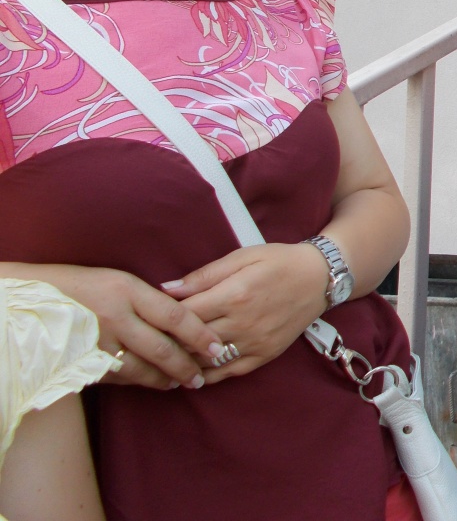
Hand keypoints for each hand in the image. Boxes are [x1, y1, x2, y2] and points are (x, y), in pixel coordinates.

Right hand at [32, 264, 223, 389]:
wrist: (31, 300)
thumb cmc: (83, 285)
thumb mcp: (119, 280)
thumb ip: (149, 299)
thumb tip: (184, 317)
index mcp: (128, 290)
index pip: (175, 316)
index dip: (199, 335)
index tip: (217, 347)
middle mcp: (115, 317)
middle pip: (162, 348)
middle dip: (187, 366)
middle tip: (202, 376)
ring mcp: (98, 342)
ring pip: (141, 369)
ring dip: (164, 379)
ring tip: (180, 382)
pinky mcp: (83, 362)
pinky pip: (118, 377)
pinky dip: (137, 381)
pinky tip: (151, 382)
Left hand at [164, 243, 330, 383]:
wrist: (320, 278)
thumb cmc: (279, 261)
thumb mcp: (243, 257)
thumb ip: (204, 275)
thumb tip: (167, 288)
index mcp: (235, 294)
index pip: (185, 313)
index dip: (162, 316)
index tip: (148, 315)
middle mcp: (243, 323)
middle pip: (191, 339)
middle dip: (167, 340)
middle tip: (149, 338)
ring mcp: (254, 343)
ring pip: (206, 359)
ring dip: (183, 359)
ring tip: (164, 356)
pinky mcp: (264, 355)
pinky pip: (227, 372)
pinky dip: (205, 374)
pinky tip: (191, 370)